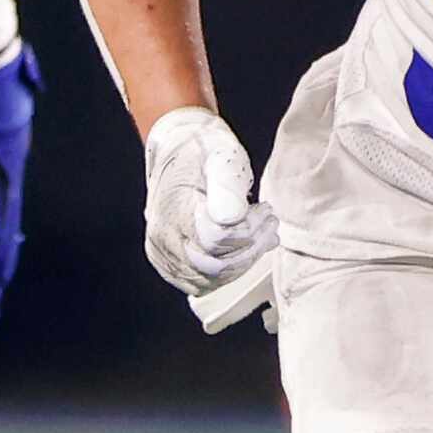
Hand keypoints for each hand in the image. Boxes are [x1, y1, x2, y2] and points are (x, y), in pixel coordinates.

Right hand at [141, 106, 279, 303]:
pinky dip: (228, 271)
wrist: (176, 150)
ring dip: (243, 261)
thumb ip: (227, 183)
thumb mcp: (222, 154)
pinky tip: (244, 249)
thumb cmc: (202, 149)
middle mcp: (163, 237)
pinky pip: (201, 283)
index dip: (249, 231)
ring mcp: (162, 253)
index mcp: (174, 208)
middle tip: (269, 224)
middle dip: (251, 249)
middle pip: (215, 267)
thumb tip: (232, 217)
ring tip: (262, 234)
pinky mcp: (168, 263)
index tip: (265, 210)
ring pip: (210, 280)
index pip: (216, 240)